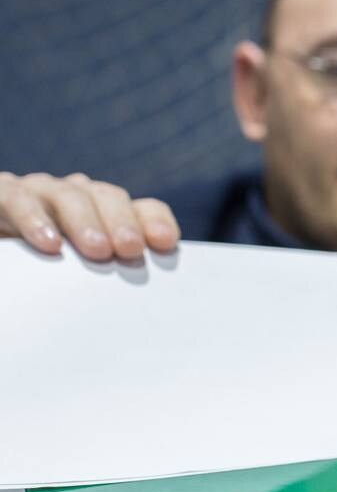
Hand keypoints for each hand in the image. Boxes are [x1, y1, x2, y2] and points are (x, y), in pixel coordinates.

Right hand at [0, 172, 179, 259]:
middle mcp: (75, 197)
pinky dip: (32, 217)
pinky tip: (49, 243)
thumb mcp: (82, 273)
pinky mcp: (3, 194)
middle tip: (130, 249)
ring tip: (97, 250)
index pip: (141, 208)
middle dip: (122, 222)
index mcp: (103, 213)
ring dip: (84, 221)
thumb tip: (142, 298)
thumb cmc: (44, 275)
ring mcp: (38, 193)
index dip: (155, 221)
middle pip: (107, 197)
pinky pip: (16, 198)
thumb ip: (111, 274)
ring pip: (67, 194)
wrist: (7, 267)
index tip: (165, 243)